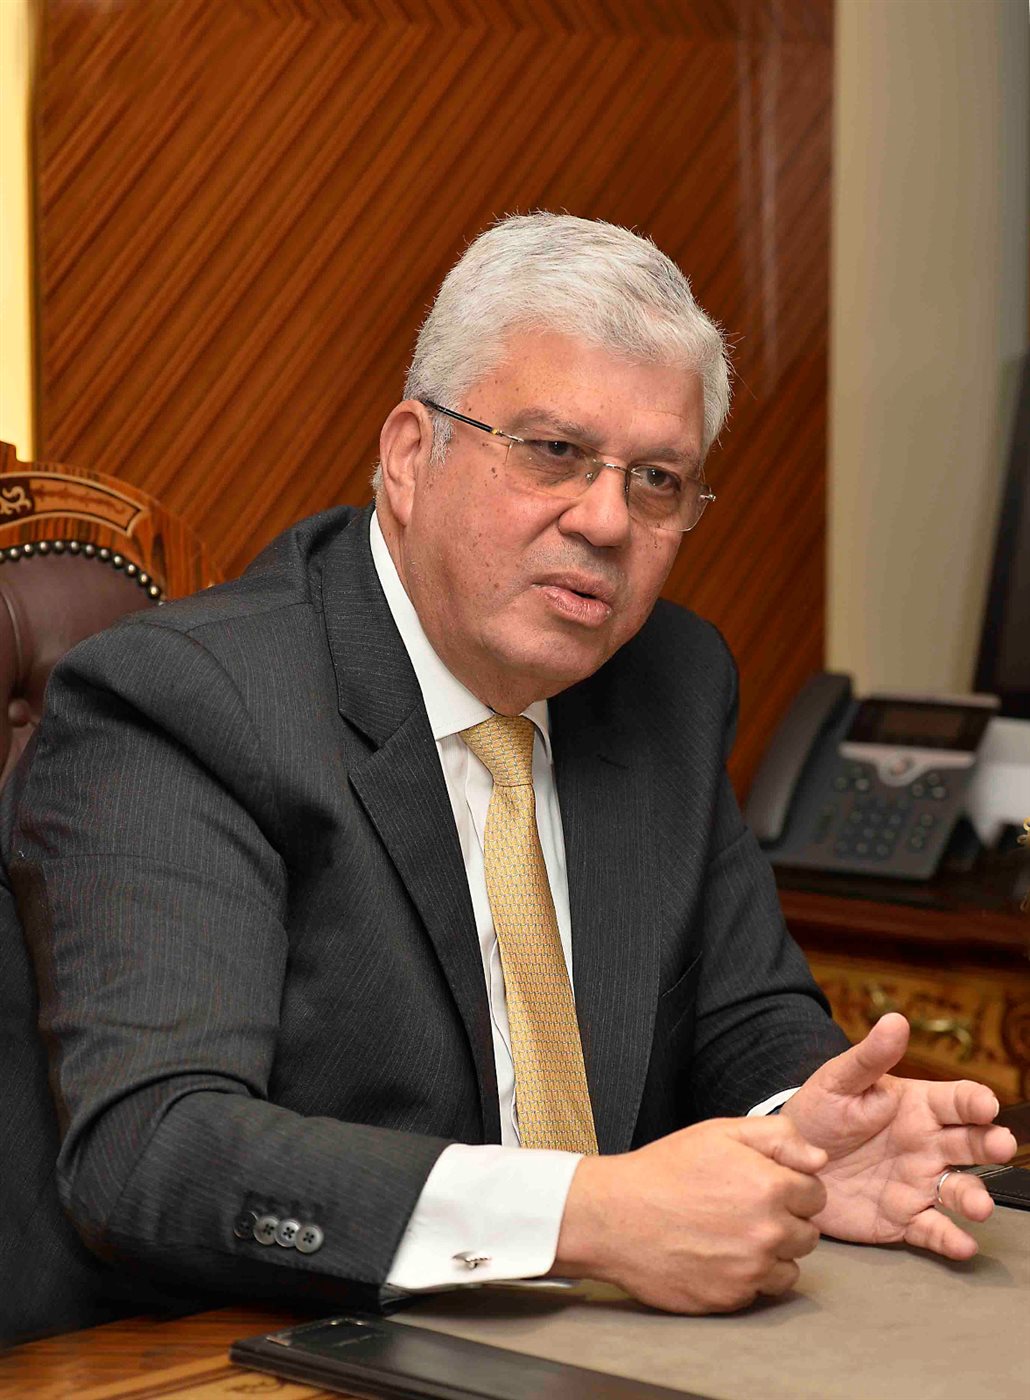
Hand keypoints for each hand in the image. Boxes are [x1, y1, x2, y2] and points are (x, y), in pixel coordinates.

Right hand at [552, 1116, 827, 1313]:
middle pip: (809, 1234)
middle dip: (786, 1220)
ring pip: (790, 1267)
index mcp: (770, 1186)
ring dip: (772, 1253)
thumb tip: (820, 1157)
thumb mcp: (720, 1133)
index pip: (816, 1195)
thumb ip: (779, 1136)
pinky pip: (760, 1291)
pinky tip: (718, 1255)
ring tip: (733, 1234)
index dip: (792, 1187)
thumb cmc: (664, 1171)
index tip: (764, 1185)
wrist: (615, 1217)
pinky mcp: (731, 1299)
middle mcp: (767, 1232)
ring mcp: (750, 1270)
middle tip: (745, 1209)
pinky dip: (747, 1277)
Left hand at [780, 1012, 1016, 1259]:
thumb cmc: (819, 1113)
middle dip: (989, 1144)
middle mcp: (926, 1145)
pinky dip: (949, 1239)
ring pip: (958, 1190)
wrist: (790, 1162)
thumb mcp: (838, 1082)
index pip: (954, 1101)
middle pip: (969, 1144)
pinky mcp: (902, 1219)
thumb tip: (896, 1020)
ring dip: (974, 1197)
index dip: (972, 1101)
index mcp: (915, 1107)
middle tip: (1000, 1144)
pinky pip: (932, 1231)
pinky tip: (962, 1244)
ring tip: (979, 1206)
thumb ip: (868, 1058)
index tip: (985, 1104)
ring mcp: (918, 1183)